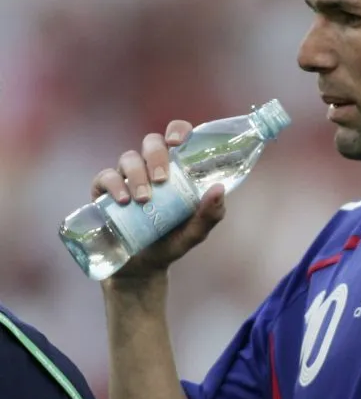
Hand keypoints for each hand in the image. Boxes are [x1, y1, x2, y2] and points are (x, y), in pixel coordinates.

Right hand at [91, 120, 226, 281]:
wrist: (142, 268)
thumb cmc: (172, 242)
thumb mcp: (195, 232)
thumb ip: (210, 214)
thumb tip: (219, 188)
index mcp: (176, 169)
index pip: (177, 136)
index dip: (178, 130)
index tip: (178, 143)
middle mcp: (150, 167)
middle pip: (151, 142)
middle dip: (156, 156)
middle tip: (162, 180)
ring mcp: (126, 177)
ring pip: (128, 158)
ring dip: (137, 175)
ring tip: (144, 199)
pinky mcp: (104, 191)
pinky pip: (105, 177)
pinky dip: (114, 184)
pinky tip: (122, 200)